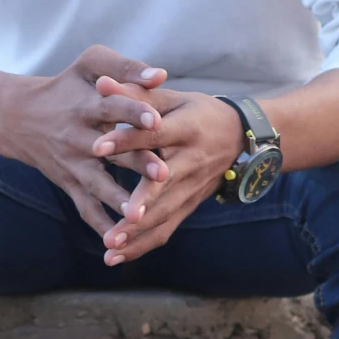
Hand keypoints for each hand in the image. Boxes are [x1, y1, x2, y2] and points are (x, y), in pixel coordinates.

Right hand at [0, 46, 170, 238]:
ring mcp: (73, 163)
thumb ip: (124, 67)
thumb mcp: (88, 65)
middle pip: (112, 150)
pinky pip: (84, 207)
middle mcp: (80, 136)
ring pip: (98, 184)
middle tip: (164, 173)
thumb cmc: (64, 86)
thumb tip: (162, 75)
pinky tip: (118, 243)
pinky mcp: (68, 183)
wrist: (16, 116)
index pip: (113, 107)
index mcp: (88, 104)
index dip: (134, 112)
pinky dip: (100, 225)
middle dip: (137, 162)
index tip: (157, 119)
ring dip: (118, 200)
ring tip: (139, 215)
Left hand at [93, 86, 246, 266]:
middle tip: (117, 217)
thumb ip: (135, 93)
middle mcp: (192, 161)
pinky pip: (166, 229)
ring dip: (138, 233)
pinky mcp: (188, 206)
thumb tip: (101, 83)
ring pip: (165, 213)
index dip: (126, 140)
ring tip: (110, 245)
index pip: (154, 134)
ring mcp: (192, 188)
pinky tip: (116, 256)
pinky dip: (142, 245)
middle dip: (141, 202)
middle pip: (164, 184)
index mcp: (186, 128)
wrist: (242, 139)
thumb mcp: (172, 98)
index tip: (97, 147)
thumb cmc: (199, 112)